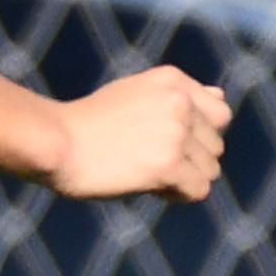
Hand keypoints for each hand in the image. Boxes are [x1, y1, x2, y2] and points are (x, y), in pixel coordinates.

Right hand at [46, 63, 231, 202]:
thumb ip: (178, 95)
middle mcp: (180, 102)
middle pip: (215, 145)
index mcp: (172, 80)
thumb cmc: (87, 123)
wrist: (54, 143)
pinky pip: (199, 190)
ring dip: (184, 179)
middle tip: (148, 161)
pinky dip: (179, 195)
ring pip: (210, 170)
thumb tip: (221, 95)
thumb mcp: (135, 93)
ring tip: (147, 174)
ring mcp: (176, 133)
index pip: (218, 114)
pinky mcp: (169, 165)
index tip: (163, 142)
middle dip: (190, 159)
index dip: (196, 135)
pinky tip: (152, 188)